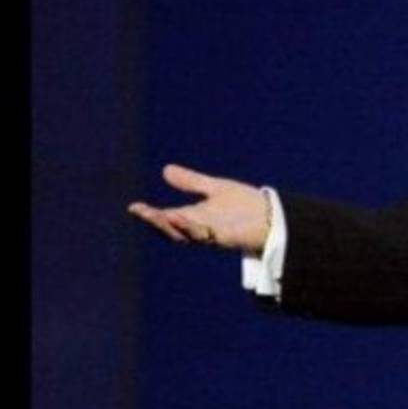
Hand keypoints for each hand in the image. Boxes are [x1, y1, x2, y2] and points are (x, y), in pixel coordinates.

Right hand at [127, 163, 270, 252]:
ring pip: (187, 234)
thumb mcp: (214, 188)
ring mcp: (212, 234)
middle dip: (157, 222)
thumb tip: (166, 170)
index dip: (150, 214)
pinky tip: (186, 218)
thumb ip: (191, 182)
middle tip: (143, 213)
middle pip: (172, 229)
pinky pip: (207, 236)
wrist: (272, 216)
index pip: (166, 217)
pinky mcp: (226, 238)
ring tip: (161, 215)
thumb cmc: (244, 204)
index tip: (134, 207)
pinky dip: (195, 228)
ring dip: (174, 226)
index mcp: (194, 216)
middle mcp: (199, 227)